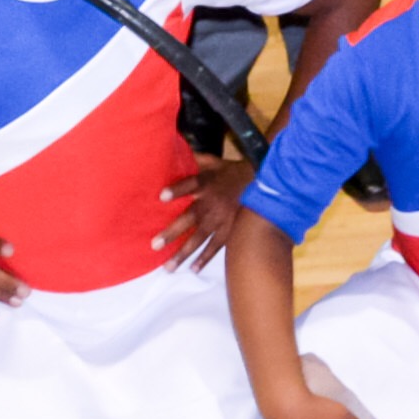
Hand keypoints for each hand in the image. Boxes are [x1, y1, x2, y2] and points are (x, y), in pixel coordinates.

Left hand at [149, 152, 254, 273]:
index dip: (177, 189)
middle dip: (173, 231)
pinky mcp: (230, 230)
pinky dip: (205, 258)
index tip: (161, 196)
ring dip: (184, 252)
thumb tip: (176, 150)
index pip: (190, 184)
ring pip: (200, 238)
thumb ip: (195, 160)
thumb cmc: (232, 173)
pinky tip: (193, 269)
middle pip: (190, 217)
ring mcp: (221, 219)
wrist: (262, 184)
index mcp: (207, 182)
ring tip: (168, 267)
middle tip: (155, 244)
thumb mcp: (215, 162)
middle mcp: (212, 202)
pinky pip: (216, 246)